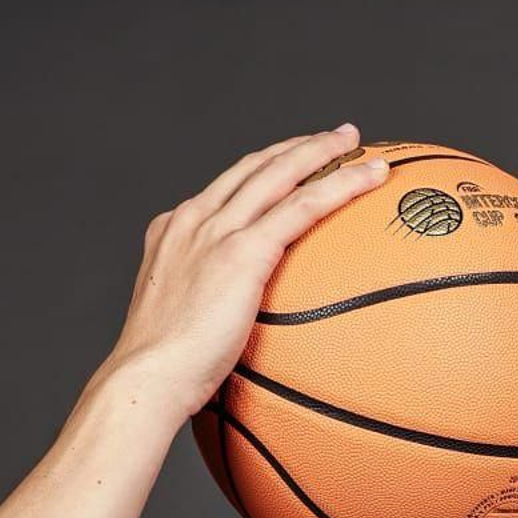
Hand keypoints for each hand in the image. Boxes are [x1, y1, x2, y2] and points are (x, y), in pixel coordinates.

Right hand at [103, 125, 391, 423]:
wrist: (146, 378)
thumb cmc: (160, 377)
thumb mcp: (178, 332)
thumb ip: (205, 319)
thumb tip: (231, 344)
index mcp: (175, 233)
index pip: (226, 190)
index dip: (262, 171)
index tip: (287, 166)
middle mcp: (194, 220)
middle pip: (256, 167)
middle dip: (297, 148)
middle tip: (335, 139)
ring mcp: (218, 231)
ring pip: (281, 173)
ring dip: (323, 152)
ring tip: (357, 144)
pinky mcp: (244, 252)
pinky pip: (303, 206)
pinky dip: (341, 185)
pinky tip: (371, 178)